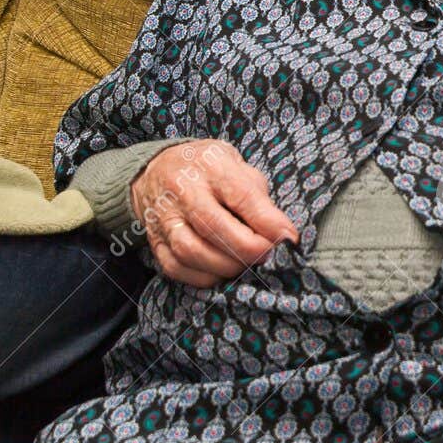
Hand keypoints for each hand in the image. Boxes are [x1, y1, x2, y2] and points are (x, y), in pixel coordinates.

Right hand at [129, 140, 299, 288]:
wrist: (158, 169)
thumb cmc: (208, 169)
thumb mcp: (237, 166)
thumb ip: (258, 197)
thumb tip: (281, 233)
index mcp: (211, 166)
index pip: (241, 194)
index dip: (267, 221)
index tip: (287, 238)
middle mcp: (183, 190)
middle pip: (212, 226)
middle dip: (247, 248)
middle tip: (267, 255)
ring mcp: (164, 217)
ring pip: (190, 251)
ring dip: (225, 266)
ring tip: (245, 265)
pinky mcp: (154, 240)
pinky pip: (175, 267)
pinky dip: (203, 276)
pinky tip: (221, 271)